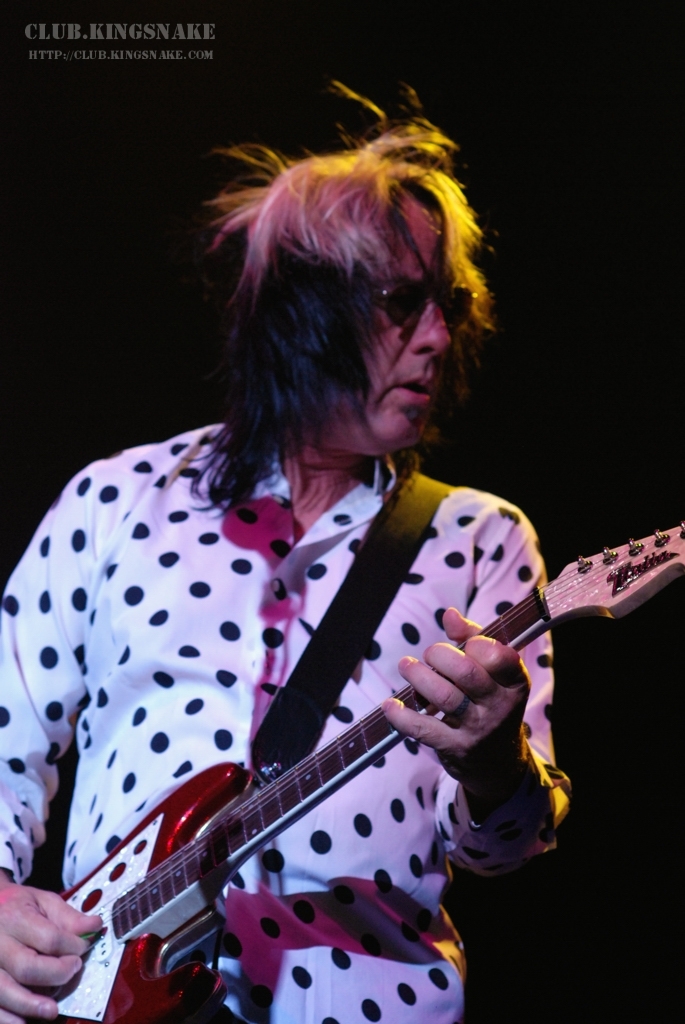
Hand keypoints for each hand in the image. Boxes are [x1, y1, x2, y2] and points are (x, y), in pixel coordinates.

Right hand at [0, 873, 101, 1023]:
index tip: (84, 948)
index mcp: (14, 917)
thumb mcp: (42, 900)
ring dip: (30, 1004)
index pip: (48, 938)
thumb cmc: (16, 906)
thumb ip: (68, 916)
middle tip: (74, 970)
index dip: (72, 946)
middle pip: (27, 967)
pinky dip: (7, 1016)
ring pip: (5, 990)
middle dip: (56, 974)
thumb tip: (95, 927)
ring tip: (52, 1011)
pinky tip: (23, 1021)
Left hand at [383, 607, 531, 820]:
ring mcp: (479, 729)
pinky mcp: (456, 748)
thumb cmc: (490, 700)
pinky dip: (402, 716)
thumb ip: (474, 638)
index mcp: (515, 682)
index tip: (462, 645)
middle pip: (467, 673)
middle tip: (429, 654)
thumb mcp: (494, 671)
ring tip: (406, 666)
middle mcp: (501, 706)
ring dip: (418, 676)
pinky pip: (424, 729)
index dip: (474, 643)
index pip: (497, 654)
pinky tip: (391, 705)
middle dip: (440, 655)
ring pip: (444, 697)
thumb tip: (449, 615)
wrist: (499, 761)